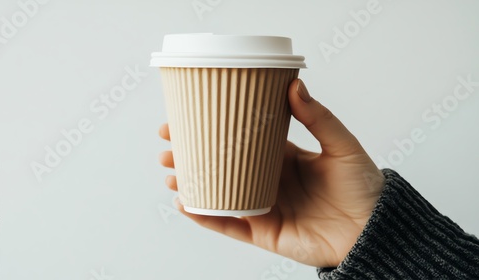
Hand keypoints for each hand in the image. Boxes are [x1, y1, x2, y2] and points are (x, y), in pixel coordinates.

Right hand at [159, 79, 383, 267]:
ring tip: (170, 172)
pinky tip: (186, 203)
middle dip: (193, 155)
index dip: (216, 129)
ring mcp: (263, 206)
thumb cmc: (362, 187)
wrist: (373, 230)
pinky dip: (206, 216)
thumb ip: (318, 118)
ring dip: (192, 183)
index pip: (241, 140)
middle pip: (222, 165)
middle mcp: (268, 180)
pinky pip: (228, 224)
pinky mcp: (263, 232)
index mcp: (283, 158)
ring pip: (219, 193)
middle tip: (168, 145)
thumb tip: (294, 85)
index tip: (190, 117)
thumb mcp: (342, 146)